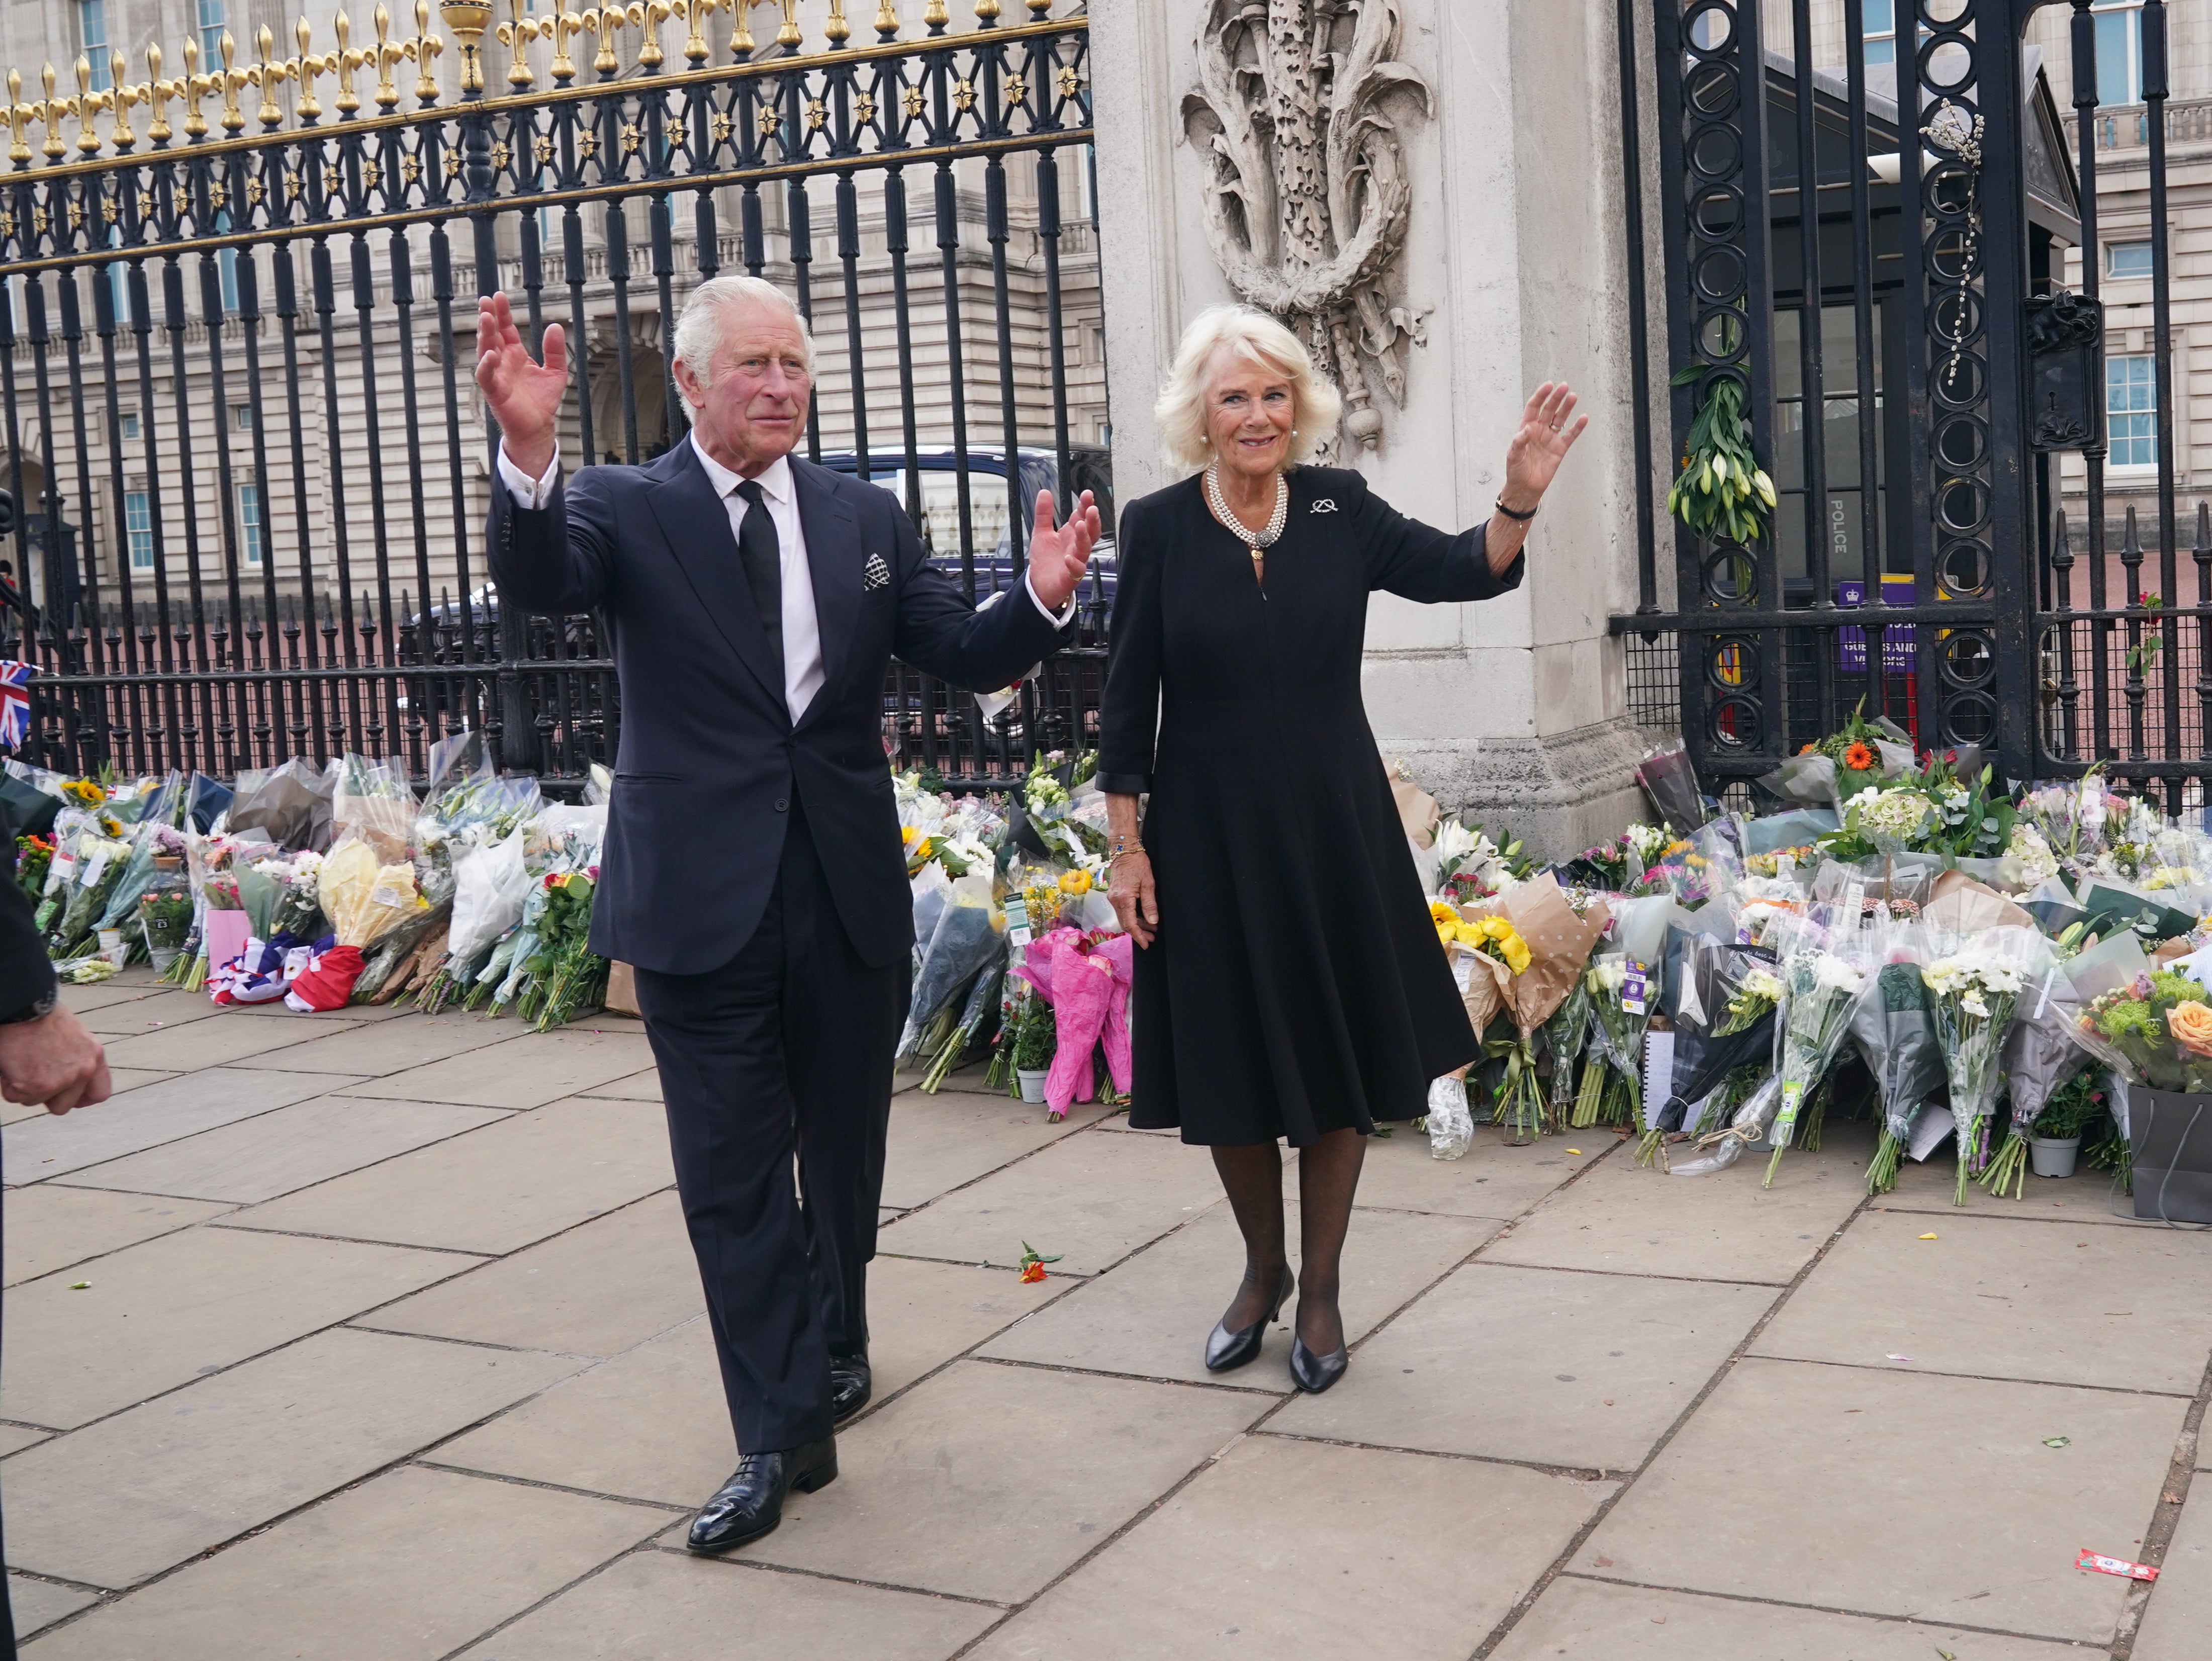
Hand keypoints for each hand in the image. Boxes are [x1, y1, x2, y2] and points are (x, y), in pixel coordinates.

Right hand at [0, 1005, 111, 1115]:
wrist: (23, 1007)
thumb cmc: (42, 1017)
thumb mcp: (73, 1037)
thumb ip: (75, 1059)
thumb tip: (64, 1077)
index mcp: (94, 1057)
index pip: (99, 1093)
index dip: (81, 1099)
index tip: (67, 1098)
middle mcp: (82, 1071)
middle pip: (63, 1106)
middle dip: (44, 1097)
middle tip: (32, 1078)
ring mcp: (59, 1081)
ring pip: (35, 1101)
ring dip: (24, 1087)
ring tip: (21, 1061)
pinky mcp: (35, 1086)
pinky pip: (15, 1097)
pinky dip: (8, 1084)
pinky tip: (11, 1063)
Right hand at [473, 292, 568, 480]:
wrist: (539, 426)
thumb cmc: (542, 400)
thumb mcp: (555, 372)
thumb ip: (554, 351)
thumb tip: (555, 326)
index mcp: (515, 354)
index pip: (505, 328)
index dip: (502, 313)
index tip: (499, 295)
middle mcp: (502, 361)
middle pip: (492, 335)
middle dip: (488, 318)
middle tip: (486, 300)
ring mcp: (496, 375)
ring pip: (485, 351)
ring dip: (484, 335)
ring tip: (485, 318)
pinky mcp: (494, 392)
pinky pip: (486, 377)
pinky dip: (486, 366)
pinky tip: (490, 354)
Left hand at [1025, 489, 1102, 613]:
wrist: (1038, 585)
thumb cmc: (1044, 560)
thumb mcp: (1041, 532)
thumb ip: (1043, 513)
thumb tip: (1044, 492)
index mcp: (1070, 534)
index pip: (1081, 517)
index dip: (1085, 506)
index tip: (1087, 495)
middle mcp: (1076, 546)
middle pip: (1090, 531)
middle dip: (1092, 519)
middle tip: (1092, 508)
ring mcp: (1076, 561)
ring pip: (1085, 548)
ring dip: (1084, 537)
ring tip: (1080, 525)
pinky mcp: (1071, 576)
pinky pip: (1076, 570)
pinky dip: (1073, 564)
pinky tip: (1068, 557)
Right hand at [1108, 852, 1157, 949]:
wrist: (1123, 850)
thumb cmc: (1137, 863)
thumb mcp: (1148, 883)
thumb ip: (1150, 904)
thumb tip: (1152, 921)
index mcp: (1124, 899)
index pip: (1130, 924)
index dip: (1138, 936)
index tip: (1146, 944)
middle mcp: (1115, 900)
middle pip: (1125, 923)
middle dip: (1138, 933)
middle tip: (1152, 938)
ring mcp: (1112, 898)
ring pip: (1123, 918)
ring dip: (1136, 925)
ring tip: (1150, 929)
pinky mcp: (1113, 895)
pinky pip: (1122, 911)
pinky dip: (1132, 917)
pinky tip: (1142, 917)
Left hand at [1501, 382, 1588, 511]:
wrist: (1525, 488)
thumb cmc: (1516, 471)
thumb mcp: (1513, 456)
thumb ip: (1519, 442)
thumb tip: (1527, 429)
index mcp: (1526, 428)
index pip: (1534, 407)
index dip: (1541, 395)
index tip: (1549, 385)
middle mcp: (1539, 430)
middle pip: (1549, 409)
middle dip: (1556, 398)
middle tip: (1564, 387)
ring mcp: (1550, 438)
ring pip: (1560, 419)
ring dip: (1566, 408)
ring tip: (1573, 396)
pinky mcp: (1560, 449)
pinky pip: (1570, 435)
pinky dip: (1578, 427)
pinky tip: (1583, 418)